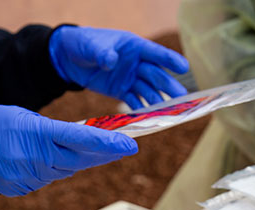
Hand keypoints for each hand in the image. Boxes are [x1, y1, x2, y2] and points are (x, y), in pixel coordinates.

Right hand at [0, 105, 137, 195]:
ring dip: (79, 161)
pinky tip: (52, 160)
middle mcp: (36, 159)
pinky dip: (54, 169)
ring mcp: (29, 177)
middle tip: (124, 148)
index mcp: (38, 134)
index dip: (108, 143)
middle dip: (105, 154)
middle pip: (81, 160)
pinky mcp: (22, 188)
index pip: (82, 139)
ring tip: (91, 150)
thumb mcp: (26, 116)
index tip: (130, 144)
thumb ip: (54, 131)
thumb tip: (82, 143)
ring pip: (65, 170)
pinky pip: (47, 179)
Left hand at [49, 26, 189, 109]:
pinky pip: (135, 101)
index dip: (169, 59)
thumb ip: (102, 53)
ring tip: (168, 114)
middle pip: (155, 76)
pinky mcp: (122, 91)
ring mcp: (131, 78)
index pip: (154, 53)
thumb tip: (111, 61)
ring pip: (148, 91)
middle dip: (168, 87)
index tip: (184, 67)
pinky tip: (149, 120)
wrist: (70, 57)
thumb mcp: (91, 46)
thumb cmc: (85, 44)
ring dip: (158, 103)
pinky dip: (141, 111)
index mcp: (133, 47)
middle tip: (181, 99)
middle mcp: (137, 63)